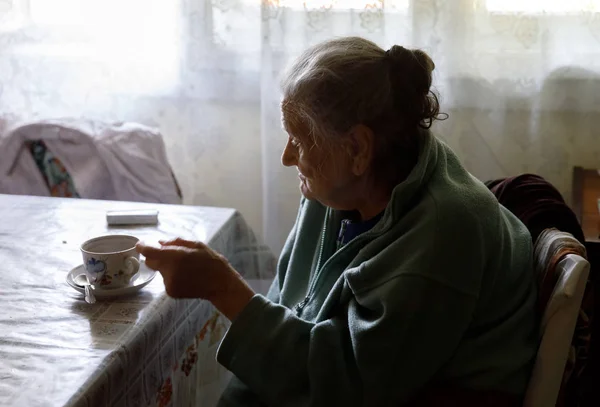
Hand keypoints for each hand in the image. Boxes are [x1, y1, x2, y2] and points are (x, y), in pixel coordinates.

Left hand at [136, 238, 254, 319]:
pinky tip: (185, 276)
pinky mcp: (170, 292)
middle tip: (170, 255)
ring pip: (159, 270)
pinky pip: (165, 279)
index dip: (143, 246)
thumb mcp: (197, 244)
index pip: (149, 251)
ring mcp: (169, 283)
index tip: (141, 244)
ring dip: (166, 267)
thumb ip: (176, 242)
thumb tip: (160, 242)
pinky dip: (171, 276)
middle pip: (150, 261)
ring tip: (184, 267)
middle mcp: (169, 271)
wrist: (220, 284)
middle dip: (156, 256)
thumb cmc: (211, 261)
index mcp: (175, 257)